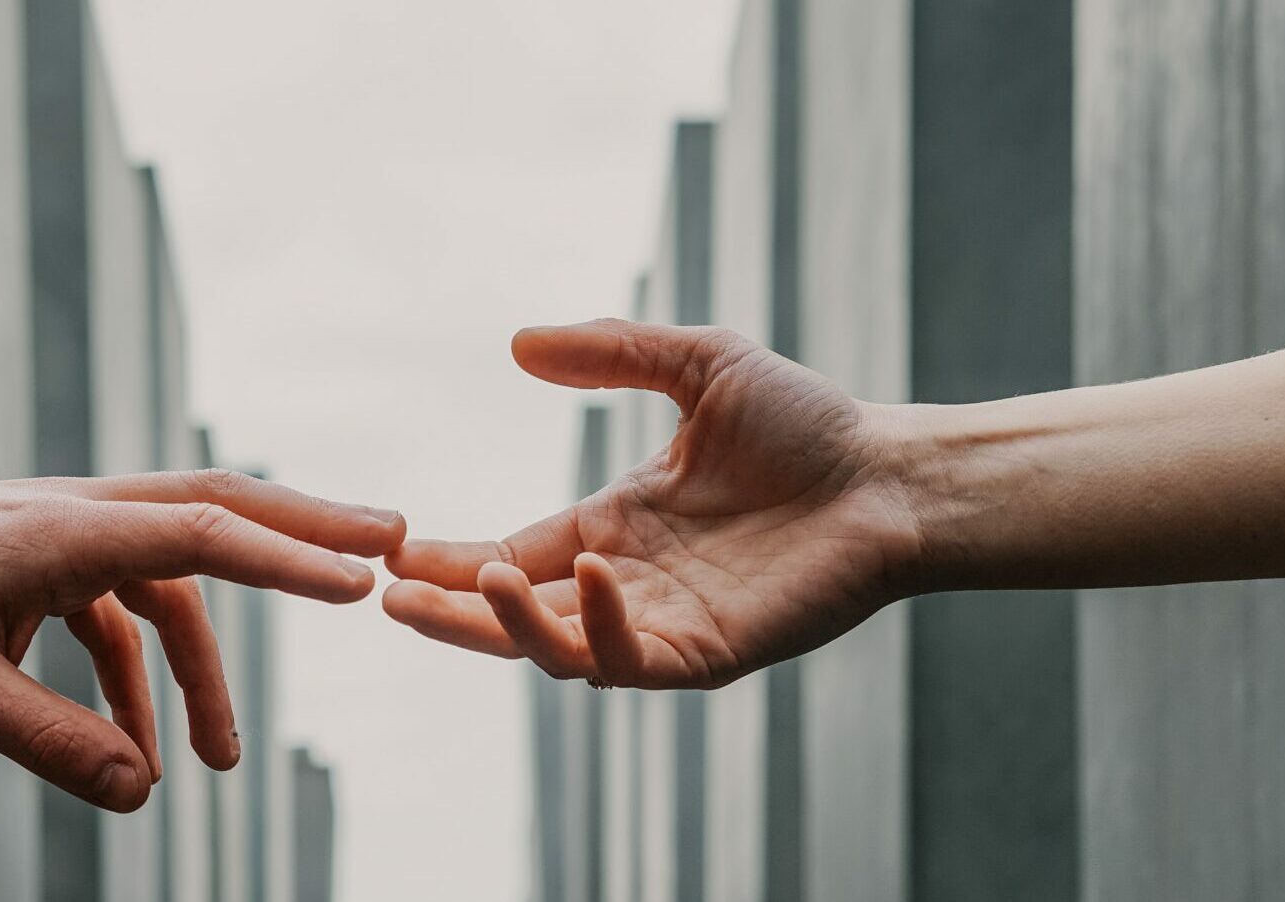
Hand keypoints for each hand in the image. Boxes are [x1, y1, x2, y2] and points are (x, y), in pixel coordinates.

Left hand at [0, 469, 403, 811]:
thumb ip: (46, 741)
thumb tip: (141, 792)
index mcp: (65, 528)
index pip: (202, 534)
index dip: (289, 557)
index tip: (363, 580)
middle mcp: (80, 515)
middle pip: (219, 511)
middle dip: (308, 532)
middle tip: (394, 544)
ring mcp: (66, 534)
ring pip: (174, 578)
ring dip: (206, 666)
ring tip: (224, 763)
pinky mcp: (46, 562)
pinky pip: (121, 614)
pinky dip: (140, 678)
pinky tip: (134, 751)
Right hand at [382, 320, 922, 689]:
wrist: (893, 474)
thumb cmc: (809, 424)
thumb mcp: (698, 364)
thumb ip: (611, 353)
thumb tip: (518, 343)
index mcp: (616, 527)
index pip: (513, 555)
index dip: (451, 561)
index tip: (394, 551)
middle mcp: (628, 584)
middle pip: (516, 614)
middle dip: (451, 612)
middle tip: (391, 596)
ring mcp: (666, 624)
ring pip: (560, 650)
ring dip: (508, 625)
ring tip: (474, 581)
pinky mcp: (709, 653)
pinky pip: (633, 659)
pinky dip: (600, 627)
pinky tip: (586, 577)